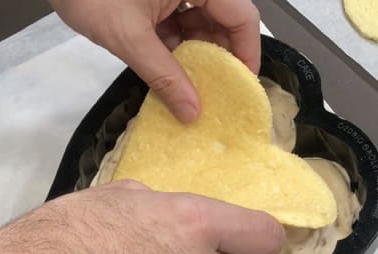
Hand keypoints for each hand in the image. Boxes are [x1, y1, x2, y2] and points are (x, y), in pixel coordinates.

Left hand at [48, 0, 260, 121]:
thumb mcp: (129, 37)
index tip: (240, 85)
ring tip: (193, 87)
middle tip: (215, 92)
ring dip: (197, 55)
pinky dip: (178, 47)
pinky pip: (180, 22)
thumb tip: (192, 113)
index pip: (242, 16)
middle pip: (224, 20)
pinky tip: (173, 72)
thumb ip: (163, 76)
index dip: (247, 52)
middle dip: (219, 57)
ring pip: (202, 23)